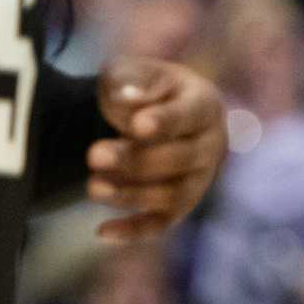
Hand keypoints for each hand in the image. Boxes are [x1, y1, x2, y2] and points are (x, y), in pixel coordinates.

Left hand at [88, 59, 226, 240]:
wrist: (152, 111)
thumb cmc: (142, 87)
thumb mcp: (133, 72)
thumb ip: (131, 81)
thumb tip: (129, 98)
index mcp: (204, 104)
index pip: (188, 116)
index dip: (164, 122)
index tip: (137, 125)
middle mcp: (211, 144)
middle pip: (181, 158)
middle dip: (136, 160)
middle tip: (93, 155)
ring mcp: (200, 178)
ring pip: (174, 195)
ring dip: (132, 195)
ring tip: (92, 189)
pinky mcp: (182, 204)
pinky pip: (162, 223)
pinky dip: (134, 230)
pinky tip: (102, 231)